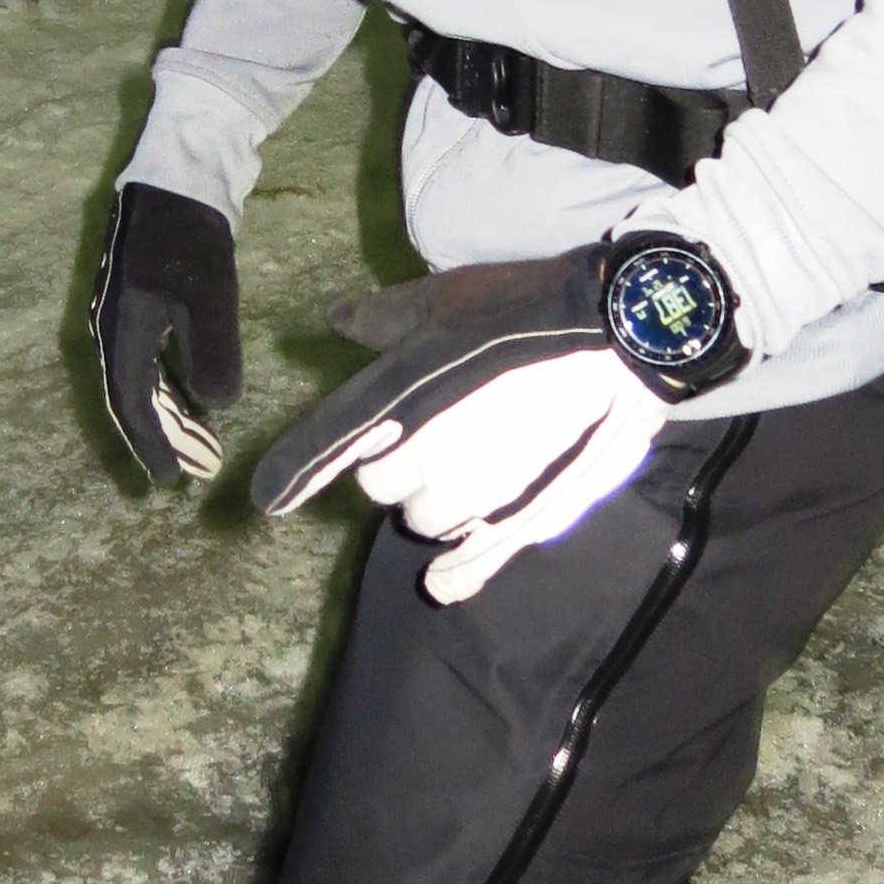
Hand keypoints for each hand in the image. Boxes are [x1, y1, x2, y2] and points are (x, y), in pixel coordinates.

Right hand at [90, 185, 242, 483]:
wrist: (180, 174)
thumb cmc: (192, 234)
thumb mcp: (209, 294)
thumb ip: (212, 352)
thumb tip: (215, 407)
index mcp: (120, 330)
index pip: (131, 403)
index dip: (150, 445)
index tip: (168, 481)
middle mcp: (112, 327)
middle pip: (131, 396)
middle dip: (160, 436)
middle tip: (191, 471)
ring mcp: (124, 313)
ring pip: (140, 378)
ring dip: (166, 412)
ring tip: (198, 444)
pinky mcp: (142, 300)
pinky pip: (149, 358)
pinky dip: (170, 384)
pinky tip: (195, 397)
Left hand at [250, 239, 745, 603]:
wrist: (618, 334)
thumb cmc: (525, 309)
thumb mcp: (446, 298)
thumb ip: (382, 318)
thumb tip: (333, 317)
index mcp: (396, 400)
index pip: (326, 447)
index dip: (291, 476)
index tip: (265, 503)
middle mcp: (424, 456)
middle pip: (381, 485)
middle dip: (396, 465)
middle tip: (434, 430)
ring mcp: (473, 492)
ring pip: (427, 520)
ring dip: (436, 501)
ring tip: (473, 462)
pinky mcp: (519, 515)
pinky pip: (474, 561)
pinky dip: (459, 575)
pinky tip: (445, 585)